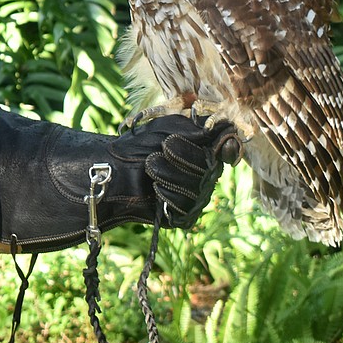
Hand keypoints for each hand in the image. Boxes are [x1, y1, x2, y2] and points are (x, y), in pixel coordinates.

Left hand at [114, 115, 240, 228]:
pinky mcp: (184, 215)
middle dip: (184, 155)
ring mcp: (196, 197)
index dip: (228, 147)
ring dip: (170, 173)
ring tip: (151, 165)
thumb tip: (223, 128)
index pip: (228, 149)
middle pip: (211, 168)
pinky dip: (167, 194)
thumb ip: (195, 127)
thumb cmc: (140, 145)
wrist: (114, 171)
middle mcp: (206, 175)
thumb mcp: (166, 127)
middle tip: (163, 147)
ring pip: (198, 188)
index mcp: (205, 150)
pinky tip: (155, 187)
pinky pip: (186, 206)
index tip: (222, 145)